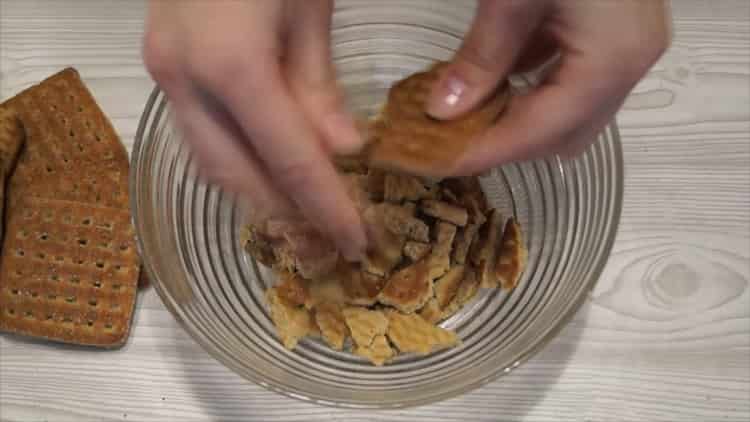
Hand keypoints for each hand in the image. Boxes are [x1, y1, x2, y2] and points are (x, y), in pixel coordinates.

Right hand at [142, 0, 366, 259]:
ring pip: (211, 161)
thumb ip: (319, 89)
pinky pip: (201, 134)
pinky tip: (271, 172)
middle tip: (332, 240)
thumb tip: (343, 153)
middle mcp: (184, 79)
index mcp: (230, 64)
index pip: (289, 159)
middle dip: (288, 214)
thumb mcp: (309, 12)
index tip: (357, 241)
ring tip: (305, 217)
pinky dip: (239, 161)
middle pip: (237, 174)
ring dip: (259, 194)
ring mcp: (164, 73)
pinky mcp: (162, 65)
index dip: (327, 207)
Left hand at [427, 0, 670, 171]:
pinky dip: (526, 88)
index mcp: (613, 60)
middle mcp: (630, 64)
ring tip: (462, 118)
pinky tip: (488, 82)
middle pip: (562, 134)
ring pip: (568, 112)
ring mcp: (627, 48)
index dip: (487, 152)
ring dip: (515, 118)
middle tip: (448, 142)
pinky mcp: (614, 34)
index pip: (541, 131)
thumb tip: (442, 111)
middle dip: (504, 143)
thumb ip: (480, 58)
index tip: (438, 164)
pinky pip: (569, 80)